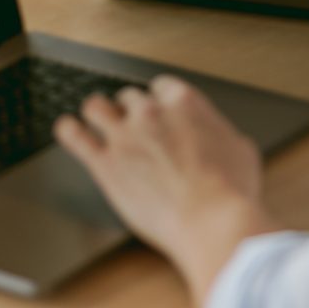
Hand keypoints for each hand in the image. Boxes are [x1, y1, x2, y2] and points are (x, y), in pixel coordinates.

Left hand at [56, 76, 274, 289]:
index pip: (160, 86)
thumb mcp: (240, 149)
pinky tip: (68, 130)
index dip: (159, 101)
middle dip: (132, 111)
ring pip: (96, 107)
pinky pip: (74, 136)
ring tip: (99, 122)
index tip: (159, 112)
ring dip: (99, 114)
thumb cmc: (231, 192)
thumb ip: (219, 132)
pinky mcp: (105, 164)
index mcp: (183, 103)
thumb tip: (216, 136)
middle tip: (136, 128)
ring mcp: (124, 136)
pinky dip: (69, 130)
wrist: (213, 222)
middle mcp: (150, 113)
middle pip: (129, 97)